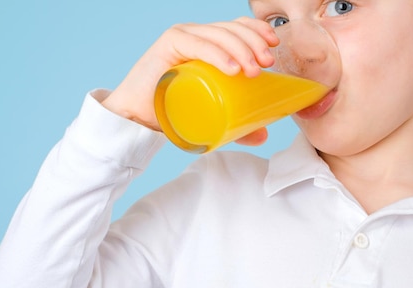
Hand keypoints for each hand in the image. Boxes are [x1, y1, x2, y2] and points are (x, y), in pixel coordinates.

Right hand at [102, 17, 278, 145]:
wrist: (138, 119)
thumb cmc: (174, 111)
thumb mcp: (214, 116)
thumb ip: (238, 126)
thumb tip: (263, 135)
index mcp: (209, 44)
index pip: (237, 26)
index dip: (257, 30)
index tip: (274, 46)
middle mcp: (197, 36)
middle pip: (231, 29)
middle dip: (254, 42)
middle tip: (267, 64)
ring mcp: (182, 38)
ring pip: (218, 35)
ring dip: (240, 49)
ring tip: (253, 71)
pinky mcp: (167, 46)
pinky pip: (195, 45)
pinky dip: (215, 54)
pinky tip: (231, 68)